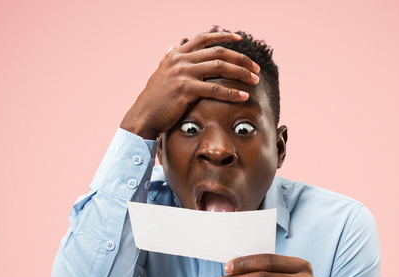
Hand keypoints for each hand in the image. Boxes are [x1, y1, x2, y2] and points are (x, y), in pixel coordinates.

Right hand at [120, 31, 260, 139]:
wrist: (143, 116)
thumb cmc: (154, 100)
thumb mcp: (160, 73)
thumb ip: (168, 60)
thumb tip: (171, 47)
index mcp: (176, 55)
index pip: (204, 38)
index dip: (223, 36)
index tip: (239, 39)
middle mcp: (180, 60)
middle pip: (218, 52)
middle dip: (240, 59)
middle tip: (255, 68)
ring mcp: (182, 73)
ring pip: (219, 67)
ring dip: (240, 73)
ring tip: (255, 80)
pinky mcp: (185, 89)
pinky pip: (214, 89)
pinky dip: (231, 92)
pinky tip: (243, 96)